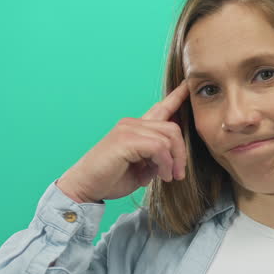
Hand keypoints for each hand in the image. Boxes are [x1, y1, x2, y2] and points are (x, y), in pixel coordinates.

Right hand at [56, 80, 189, 202]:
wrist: (85, 187)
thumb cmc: (110, 179)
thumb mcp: (142, 169)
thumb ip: (157, 159)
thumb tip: (171, 161)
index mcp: (136, 128)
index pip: (161, 108)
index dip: (177, 96)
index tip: (187, 86)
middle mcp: (132, 123)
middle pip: (173, 127)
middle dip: (181, 153)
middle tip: (178, 174)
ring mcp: (128, 129)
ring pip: (169, 137)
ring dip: (173, 161)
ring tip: (168, 177)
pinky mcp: (126, 139)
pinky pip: (159, 147)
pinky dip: (165, 164)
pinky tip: (161, 176)